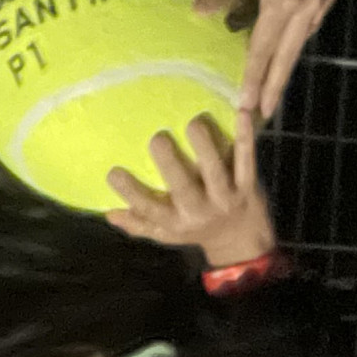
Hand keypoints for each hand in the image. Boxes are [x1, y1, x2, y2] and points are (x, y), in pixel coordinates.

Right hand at [106, 112, 275, 268]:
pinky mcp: (247, 186)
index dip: (130, 192)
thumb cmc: (196, 230)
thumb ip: (139, 223)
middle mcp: (199, 212)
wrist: (242, 241)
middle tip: (157, 138)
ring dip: (206, 147)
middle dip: (170, 164)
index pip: (148, 209)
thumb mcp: (166, 233)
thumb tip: (109, 213)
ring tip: (194, 123)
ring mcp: (225, 198)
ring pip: (215, 172)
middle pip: (182, 188)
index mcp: (175, 222)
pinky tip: (242, 115)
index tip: (113, 172)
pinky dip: (245, 138)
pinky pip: (246, 161)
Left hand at [197, 0, 341, 116]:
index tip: (247, 108)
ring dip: (285, 64)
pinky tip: (282, 53)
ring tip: (271, 90)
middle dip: (274, 87)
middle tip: (263, 115)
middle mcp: (312, 1)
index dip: (253, 80)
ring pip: (301, 40)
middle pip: (288, 54)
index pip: (263, 49)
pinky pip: (310, 22)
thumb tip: (199, 15)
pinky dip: (295, 39)